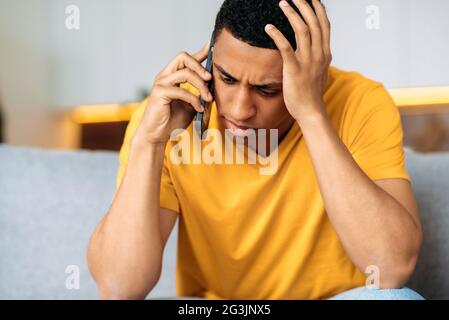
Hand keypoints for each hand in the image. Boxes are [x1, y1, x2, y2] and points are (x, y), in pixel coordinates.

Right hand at [134, 43, 213, 144]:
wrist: (158, 135)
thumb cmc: (173, 119)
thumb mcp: (191, 103)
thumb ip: (199, 92)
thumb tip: (214, 82)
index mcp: (172, 76)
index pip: (186, 58)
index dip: (200, 51)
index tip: (212, 46)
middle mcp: (165, 76)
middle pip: (183, 57)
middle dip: (200, 66)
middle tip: (210, 78)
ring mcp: (160, 83)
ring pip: (184, 72)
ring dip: (200, 85)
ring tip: (208, 98)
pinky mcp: (159, 93)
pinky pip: (181, 91)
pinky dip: (193, 99)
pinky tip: (199, 109)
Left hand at [265, 0, 331, 122]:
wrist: (310, 110)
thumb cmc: (311, 92)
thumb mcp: (319, 71)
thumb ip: (318, 57)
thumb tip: (316, 48)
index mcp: (325, 53)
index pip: (324, 25)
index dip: (318, 10)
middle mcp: (319, 54)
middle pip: (314, 23)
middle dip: (304, 6)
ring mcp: (307, 61)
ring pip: (302, 30)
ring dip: (292, 14)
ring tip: (282, 3)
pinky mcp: (294, 69)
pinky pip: (286, 47)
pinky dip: (277, 34)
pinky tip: (269, 27)